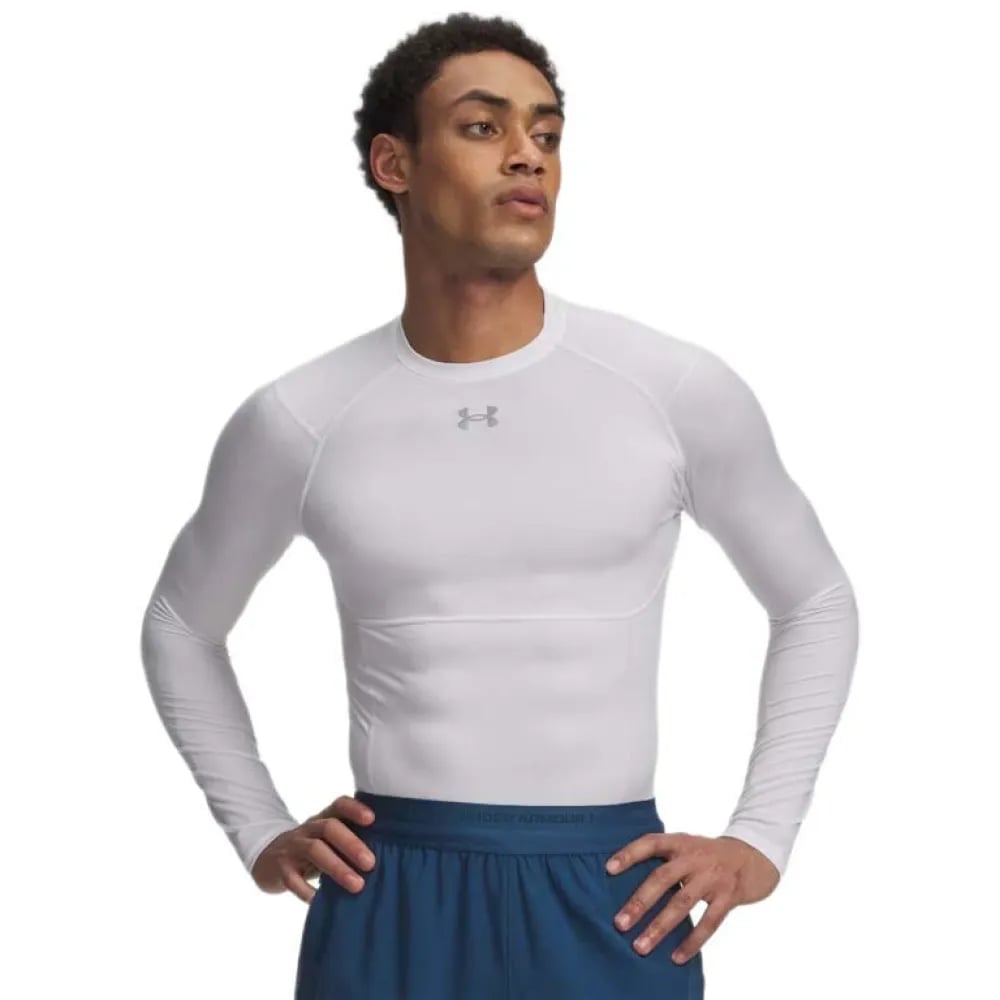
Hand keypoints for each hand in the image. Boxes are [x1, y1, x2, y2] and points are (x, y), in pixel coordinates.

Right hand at [251, 794, 377, 900]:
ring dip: (337, 868)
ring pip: (314, 850)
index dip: (354, 809)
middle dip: (352, 844)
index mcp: (323, 819)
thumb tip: (388, 855)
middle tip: (371, 863)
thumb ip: (350, 841)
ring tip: (357, 886)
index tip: (372, 819)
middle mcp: (308, 829)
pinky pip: (292, 878)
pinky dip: (307, 891)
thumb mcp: (328, 841)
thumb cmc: (312, 850)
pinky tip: (321, 902)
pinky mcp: (280, 869)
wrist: (268, 860)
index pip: (339, 804)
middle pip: (329, 827)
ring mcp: (292, 847)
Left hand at [605, 832, 779, 962]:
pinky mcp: (729, 896)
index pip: (651, 842)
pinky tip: (677, 958)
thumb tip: (624, 879)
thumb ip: (664, 858)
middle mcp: (694, 857)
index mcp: (680, 842)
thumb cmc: (708, 855)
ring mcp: (713, 877)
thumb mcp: (687, 846)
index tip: (608, 869)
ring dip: (659, 927)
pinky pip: (709, 923)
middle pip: (662, 878)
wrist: (753, 857)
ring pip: (681, 903)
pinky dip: (692, 942)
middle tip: (619, 923)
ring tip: (640, 946)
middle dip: (639, 902)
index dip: (630, 854)